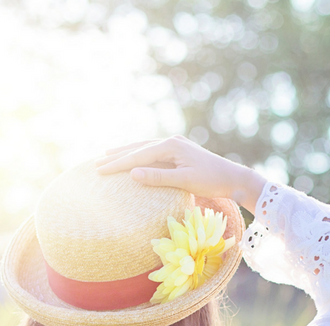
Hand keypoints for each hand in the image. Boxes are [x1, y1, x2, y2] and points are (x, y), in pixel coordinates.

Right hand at [95, 137, 265, 213]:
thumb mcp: (184, 181)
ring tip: (108, 156)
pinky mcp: (179, 152)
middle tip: (95, 164)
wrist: (233, 178)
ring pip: (144, 148)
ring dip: (126, 152)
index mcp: (170, 146)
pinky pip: (153, 152)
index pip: (138, 155)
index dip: (118, 163)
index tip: (100, 170)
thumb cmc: (211, 181)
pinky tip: (133, 158)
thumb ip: (158, 177)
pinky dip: (139, 155)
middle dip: (117, 156)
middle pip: (138, 148)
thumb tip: (132, 173)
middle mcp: (171, 141)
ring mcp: (176, 145)